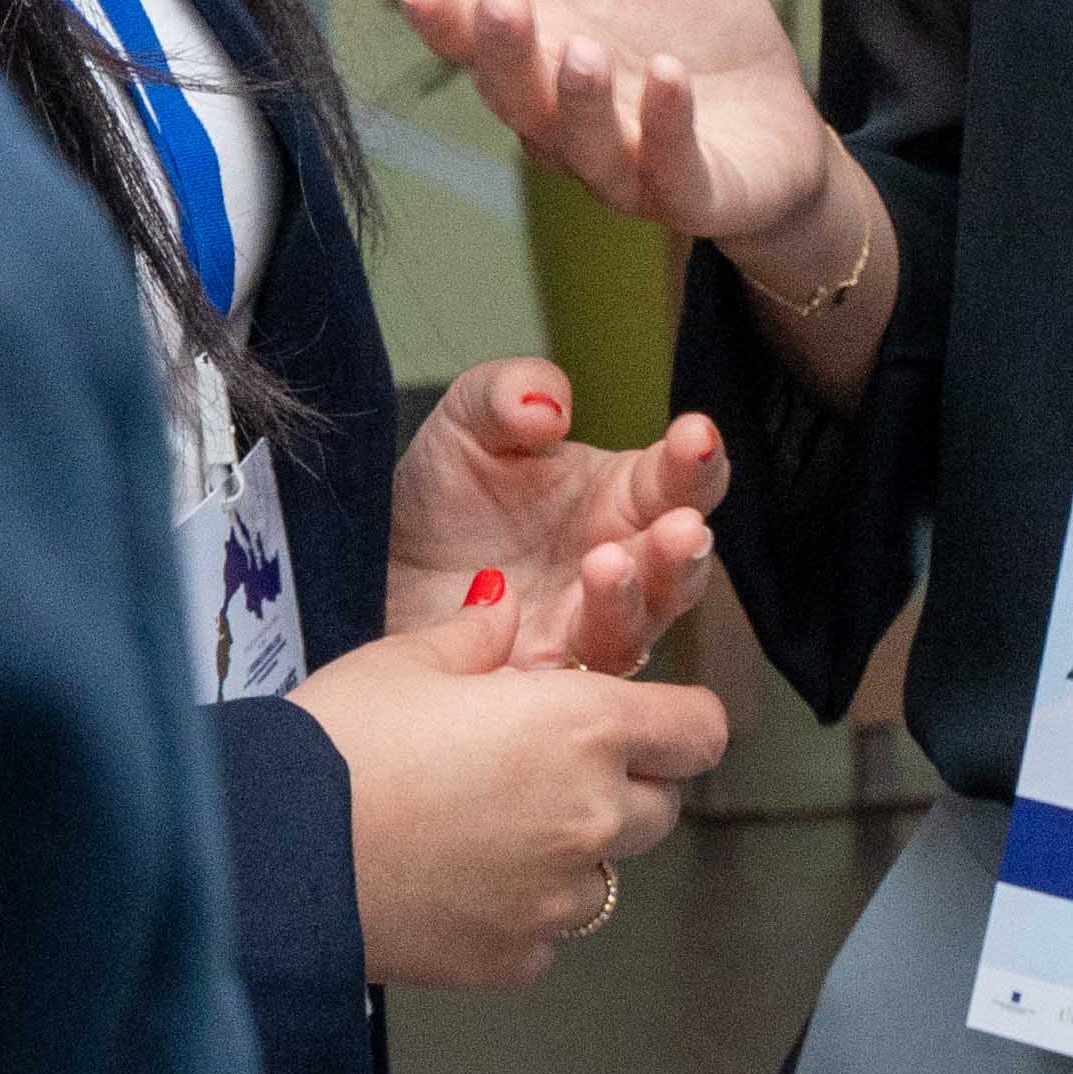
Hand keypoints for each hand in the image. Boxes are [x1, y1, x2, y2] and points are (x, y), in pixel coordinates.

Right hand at [293, 567, 725, 989]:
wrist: (275, 858)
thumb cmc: (338, 747)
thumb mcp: (406, 661)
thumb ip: (479, 635)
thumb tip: (503, 610)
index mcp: (583, 727)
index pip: (701, 730)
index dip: (679, 720)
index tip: (647, 718)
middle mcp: (591, 816)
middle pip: (663, 804)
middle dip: (624, 782)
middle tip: (547, 764)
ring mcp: (559, 899)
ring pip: (608, 872)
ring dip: (574, 848)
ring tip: (491, 823)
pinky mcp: (519, 958)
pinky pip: (550, 929)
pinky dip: (524, 906)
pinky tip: (458, 877)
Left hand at [390, 357, 730, 668]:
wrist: (375, 565)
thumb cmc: (443, 493)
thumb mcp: (469, 421)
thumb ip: (510, 392)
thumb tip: (552, 409)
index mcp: (620, 497)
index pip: (681, 480)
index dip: (697, 460)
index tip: (695, 435)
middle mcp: (620, 565)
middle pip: (680, 564)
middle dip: (684, 546)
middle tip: (682, 527)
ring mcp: (587, 627)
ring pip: (637, 626)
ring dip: (631, 598)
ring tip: (607, 563)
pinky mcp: (545, 679)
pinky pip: (575, 681)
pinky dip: (570, 662)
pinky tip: (545, 637)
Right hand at [392, 0, 845, 259]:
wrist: (783, 114)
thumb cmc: (697, 25)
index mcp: (542, 50)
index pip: (475, 37)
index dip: (441, 13)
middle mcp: (566, 120)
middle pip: (515, 96)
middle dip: (503, 52)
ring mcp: (626, 165)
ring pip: (581, 146)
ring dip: (577, 100)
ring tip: (580, 50)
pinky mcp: (693, 195)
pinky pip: (670, 172)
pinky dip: (665, 126)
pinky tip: (669, 75)